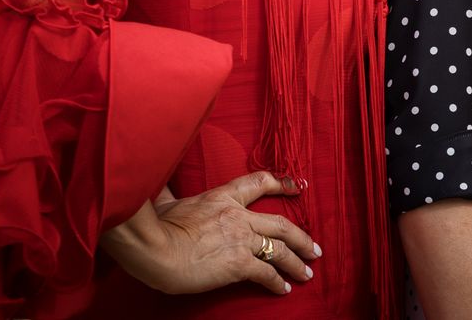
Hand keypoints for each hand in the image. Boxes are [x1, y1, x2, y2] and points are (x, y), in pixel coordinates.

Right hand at [100, 171, 320, 296]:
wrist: (156, 248)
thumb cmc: (157, 225)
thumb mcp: (166, 201)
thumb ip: (169, 191)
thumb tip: (157, 181)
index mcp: (223, 196)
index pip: (259, 183)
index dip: (282, 183)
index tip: (298, 187)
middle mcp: (239, 216)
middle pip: (282, 223)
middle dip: (302, 238)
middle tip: (315, 249)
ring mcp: (241, 239)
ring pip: (280, 249)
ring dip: (297, 263)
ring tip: (307, 273)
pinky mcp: (239, 263)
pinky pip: (266, 273)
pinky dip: (278, 282)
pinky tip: (284, 289)